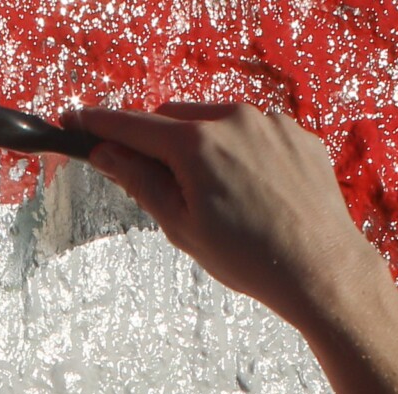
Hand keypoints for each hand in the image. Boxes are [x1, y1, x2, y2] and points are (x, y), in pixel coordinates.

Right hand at [68, 104, 391, 337]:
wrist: (321, 270)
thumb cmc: (250, 258)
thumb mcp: (181, 227)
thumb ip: (140, 182)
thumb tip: (107, 154)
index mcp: (197, 143)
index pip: (133, 125)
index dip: (99, 125)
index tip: (76, 121)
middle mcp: (234, 120)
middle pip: (174, 118)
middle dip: (156, 143)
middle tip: (154, 182)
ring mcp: (271, 124)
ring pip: (216, 122)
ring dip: (200, 146)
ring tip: (215, 198)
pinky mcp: (298, 136)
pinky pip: (255, 133)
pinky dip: (240, 152)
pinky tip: (251, 193)